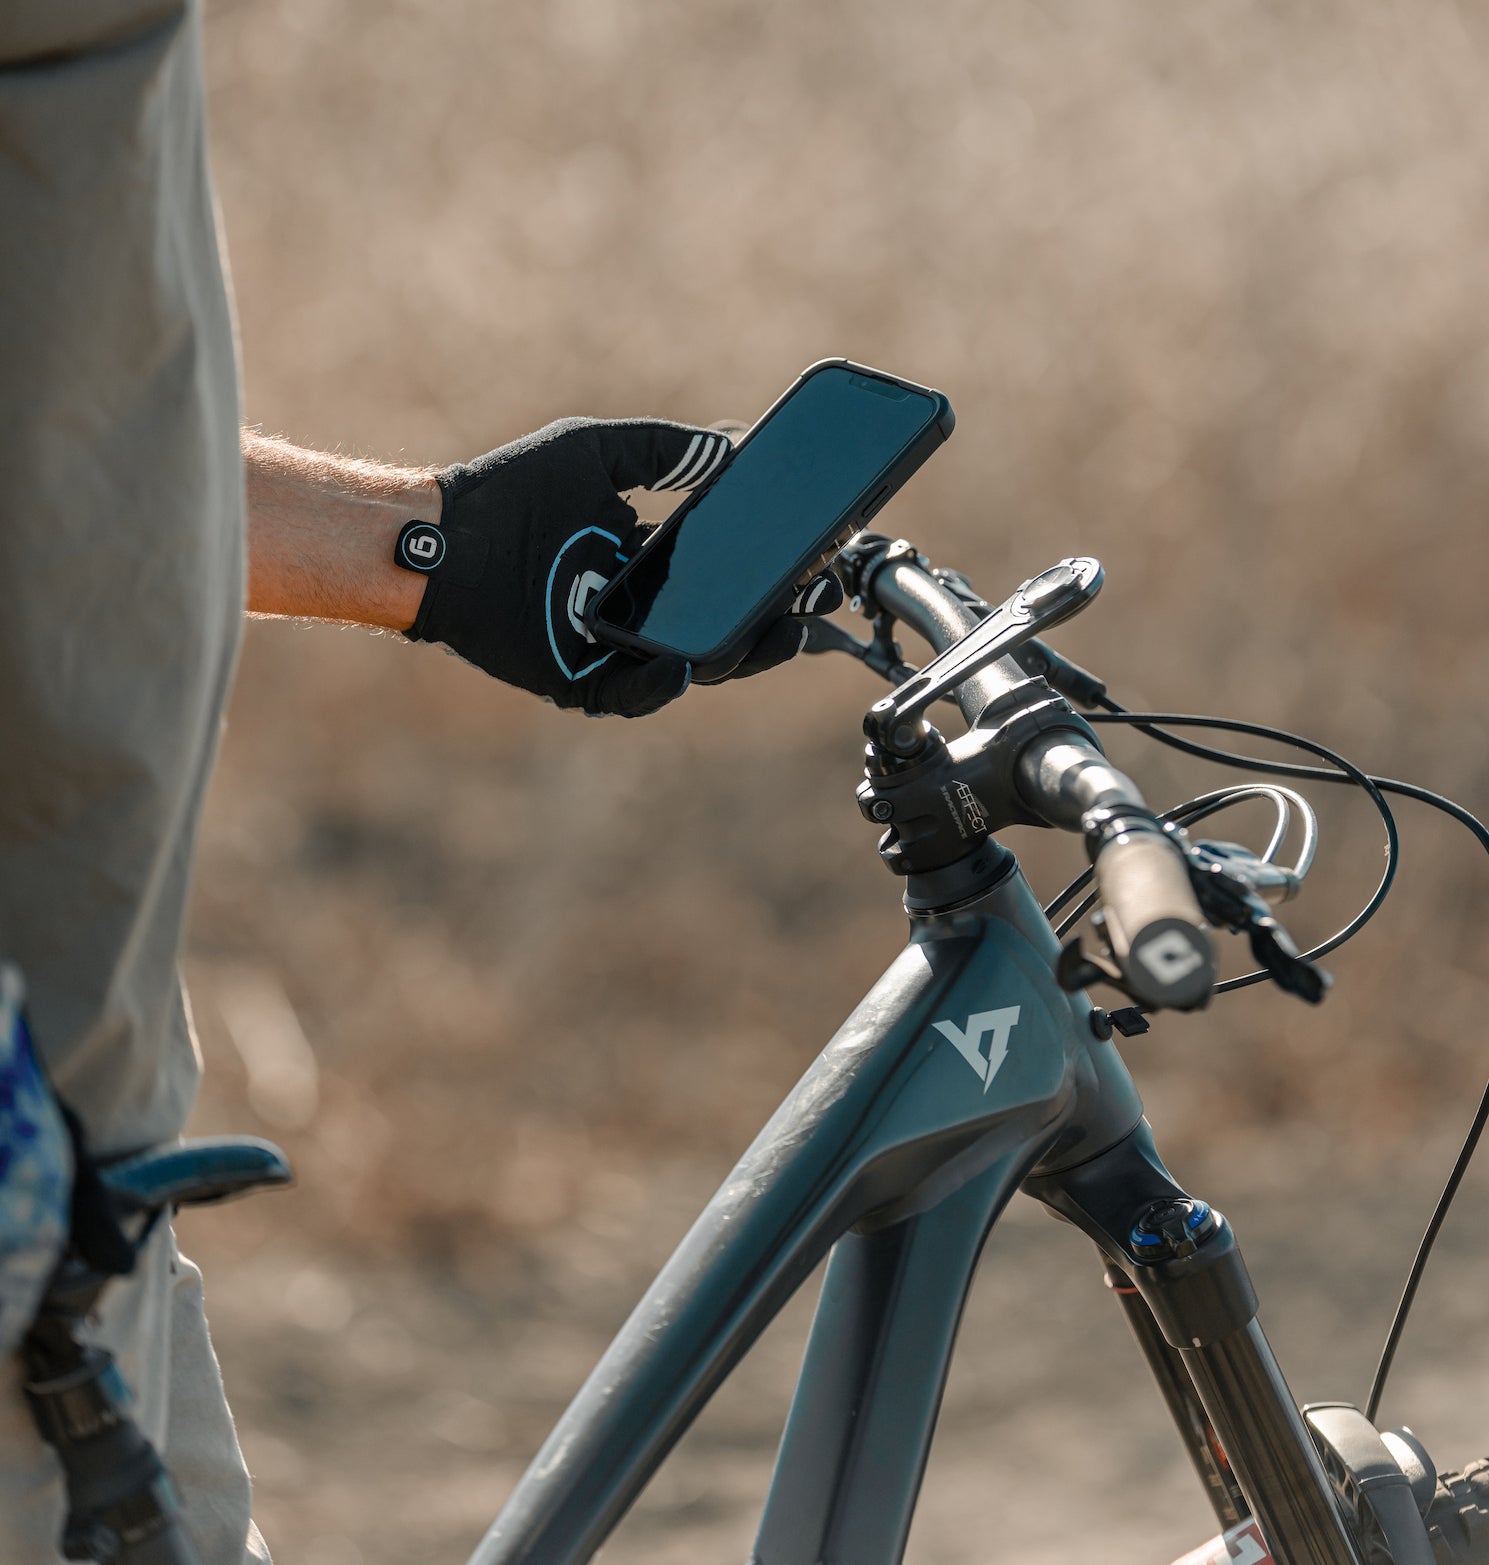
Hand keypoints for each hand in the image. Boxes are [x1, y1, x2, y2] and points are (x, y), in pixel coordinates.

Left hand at [403, 417, 837, 716]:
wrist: (440, 534)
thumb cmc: (510, 491)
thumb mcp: (598, 452)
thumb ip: (666, 450)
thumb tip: (735, 442)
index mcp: (652, 564)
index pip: (729, 578)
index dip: (776, 575)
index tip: (821, 559)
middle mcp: (640, 611)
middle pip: (726, 627)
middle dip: (778, 621)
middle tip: (817, 603)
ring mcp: (613, 649)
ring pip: (693, 665)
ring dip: (738, 653)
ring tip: (778, 633)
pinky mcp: (578, 680)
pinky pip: (631, 694)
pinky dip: (659, 684)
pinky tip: (686, 664)